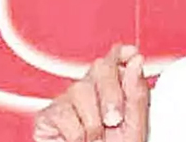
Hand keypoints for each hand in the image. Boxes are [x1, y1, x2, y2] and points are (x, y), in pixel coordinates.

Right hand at [33, 44, 148, 141]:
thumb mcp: (134, 123)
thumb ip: (137, 93)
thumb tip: (136, 61)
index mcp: (113, 86)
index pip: (116, 57)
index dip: (121, 52)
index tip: (132, 55)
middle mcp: (90, 87)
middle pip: (101, 67)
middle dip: (112, 95)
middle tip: (115, 120)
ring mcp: (67, 98)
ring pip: (81, 91)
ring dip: (94, 122)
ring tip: (96, 138)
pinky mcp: (48, 114)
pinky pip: (64, 113)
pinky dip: (77, 134)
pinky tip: (79, 141)